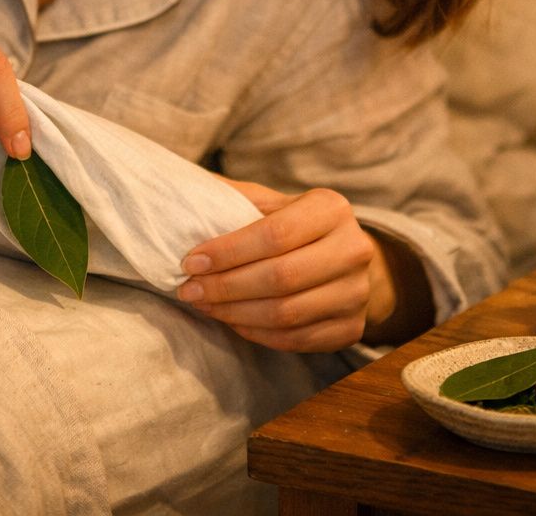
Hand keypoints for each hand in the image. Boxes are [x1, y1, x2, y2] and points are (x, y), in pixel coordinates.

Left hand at [176, 177, 393, 352]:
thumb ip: (232, 199)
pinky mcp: (351, 328)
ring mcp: (357, 293)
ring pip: (286, 314)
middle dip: (225, 286)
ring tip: (204, 304)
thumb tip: (178, 197)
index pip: (274, 234)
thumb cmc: (292, 226)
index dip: (228, 252)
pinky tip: (231, 320)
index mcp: (331, 209)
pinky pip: (295, 339)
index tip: (191, 262)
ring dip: (234, 313)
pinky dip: (255, 333)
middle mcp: (354, 249)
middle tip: (189, 289)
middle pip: (281, 277)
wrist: (342, 258)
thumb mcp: (269, 202)